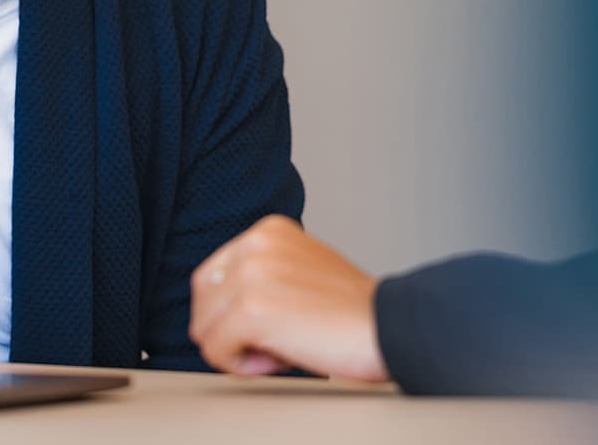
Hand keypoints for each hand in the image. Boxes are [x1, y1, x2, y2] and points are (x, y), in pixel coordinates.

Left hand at [188, 214, 388, 383]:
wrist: (395, 329)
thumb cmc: (353, 313)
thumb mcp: (301, 271)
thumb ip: (262, 275)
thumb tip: (216, 306)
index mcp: (267, 231)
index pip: (212, 277)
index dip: (233, 313)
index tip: (272, 325)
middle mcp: (255, 244)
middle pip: (203, 301)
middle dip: (231, 331)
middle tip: (277, 341)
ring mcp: (251, 275)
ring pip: (205, 328)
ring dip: (240, 350)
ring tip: (284, 348)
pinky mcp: (251, 310)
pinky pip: (215, 349)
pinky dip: (242, 366)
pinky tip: (282, 358)